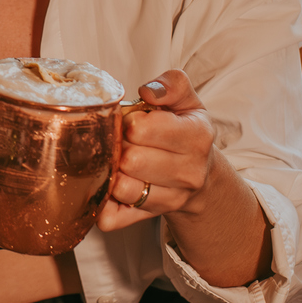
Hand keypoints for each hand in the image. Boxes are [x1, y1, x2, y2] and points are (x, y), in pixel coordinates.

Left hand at [97, 69, 214, 232]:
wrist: (200, 174)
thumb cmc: (186, 132)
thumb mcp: (188, 101)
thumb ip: (172, 84)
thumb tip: (148, 91)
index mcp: (197, 138)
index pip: (142, 129)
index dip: (129, 121)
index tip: (133, 121)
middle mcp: (188, 173)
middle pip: (130, 159)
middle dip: (119, 145)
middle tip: (123, 141)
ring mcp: (170, 200)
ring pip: (121, 189)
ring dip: (111, 170)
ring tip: (117, 159)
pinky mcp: (147, 218)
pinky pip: (111, 218)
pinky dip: (101, 203)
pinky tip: (106, 185)